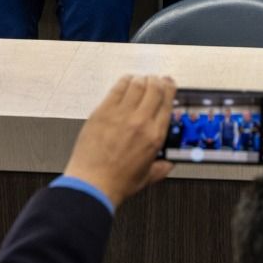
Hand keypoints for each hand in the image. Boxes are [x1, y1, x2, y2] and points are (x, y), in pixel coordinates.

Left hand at [62, 75, 175, 209]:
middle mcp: (141, 121)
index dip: (169, 89)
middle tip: (156, 79)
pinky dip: (124, 81)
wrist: (93, 183)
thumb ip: (161, 168)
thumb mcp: (147, 177)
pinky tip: (126, 81)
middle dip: (157, 81)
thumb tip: (168, 164)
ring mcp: (121, 114)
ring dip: (142, 79)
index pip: (167, 103)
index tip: (169, 84)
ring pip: (137, 85)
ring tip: (142, 80)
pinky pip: (117, 88)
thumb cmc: (117, 182)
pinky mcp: (103, 111)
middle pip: (154, 89)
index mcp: (154, 136)